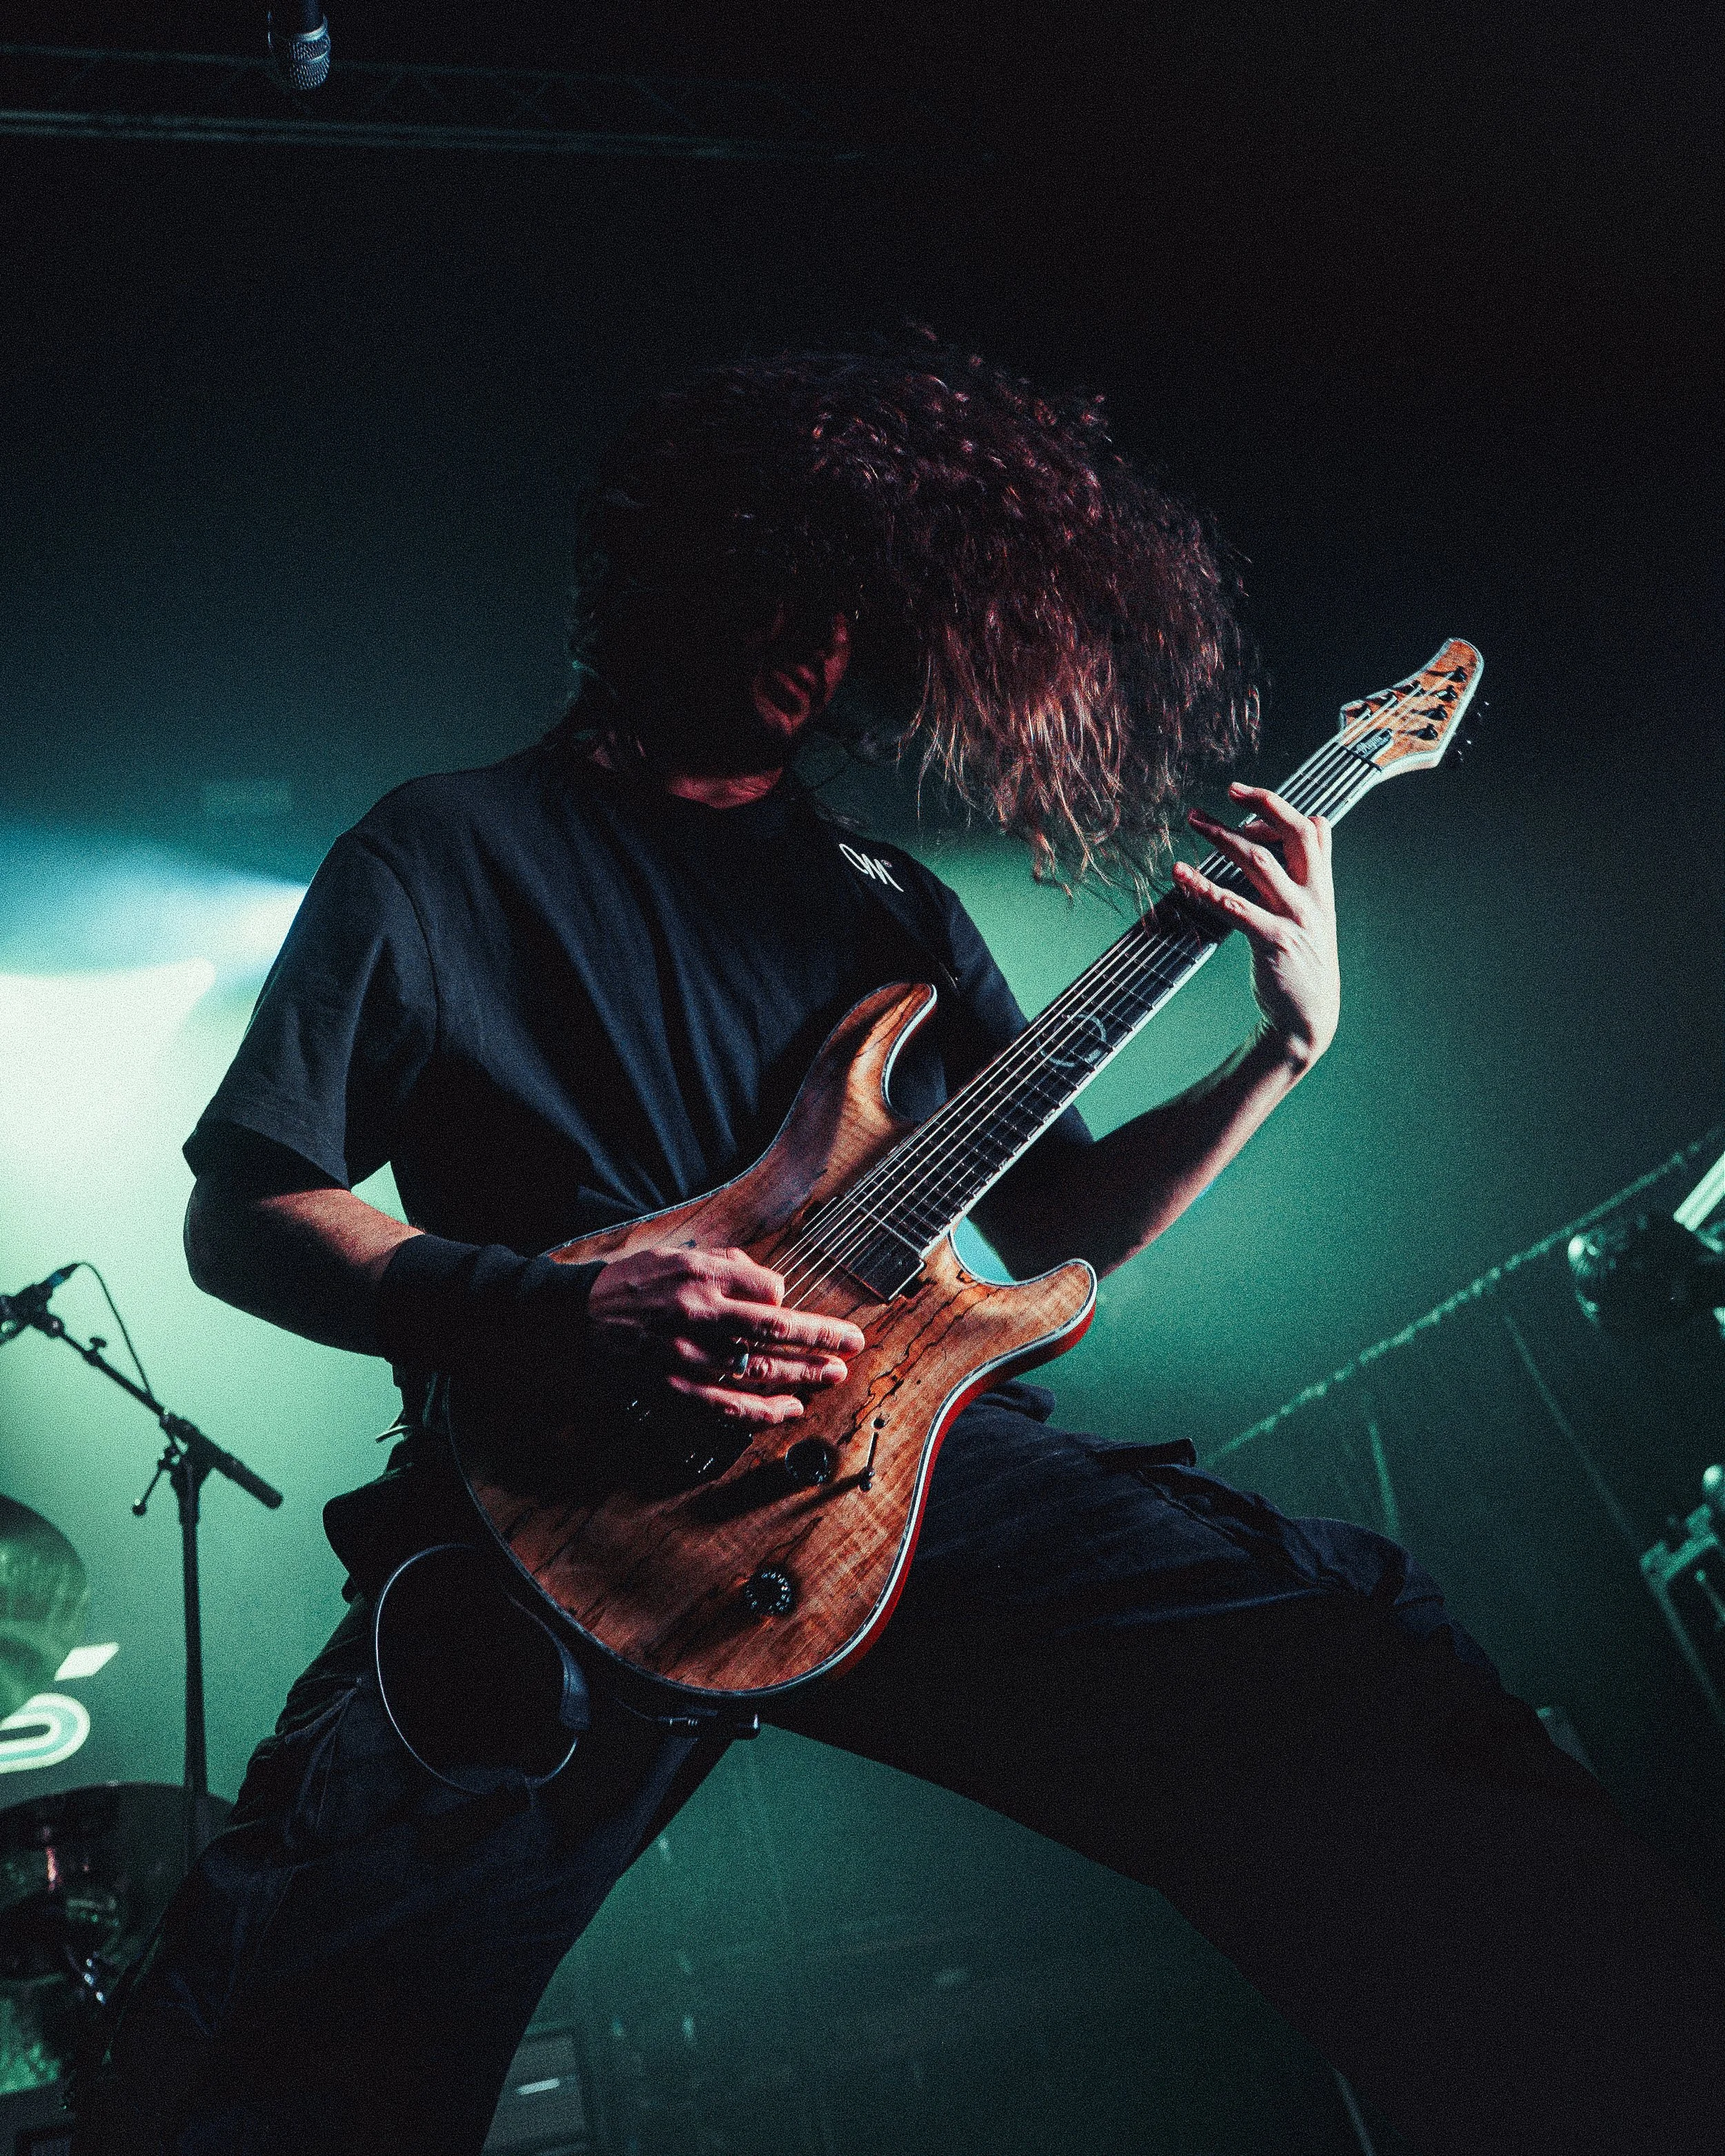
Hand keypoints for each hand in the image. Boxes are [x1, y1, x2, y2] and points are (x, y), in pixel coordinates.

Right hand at [587, 1245, 864, 1428]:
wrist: (571, 1320)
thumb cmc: (627, 1285)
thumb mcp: (674, 1254)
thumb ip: (724, 1263)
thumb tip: (769, 1284)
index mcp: (701, 1276)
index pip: (769, 1289)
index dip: (787, 1300)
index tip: (789, 1307)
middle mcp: (699, 1314)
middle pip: (776, 1330)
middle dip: (821, 1338)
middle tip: (852, 1343)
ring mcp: (688, 1356)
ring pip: (760, 1370)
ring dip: (803, 1375)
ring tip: (832, 1374)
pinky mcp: (675, 1388)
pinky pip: (729, 1406)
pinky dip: (764, 1411)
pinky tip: (790, 1410)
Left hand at [1175, 783, 1339, 1067]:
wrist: (1307, 1018)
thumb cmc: (1302, 961)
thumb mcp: (1315, 912)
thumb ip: (1312, 872)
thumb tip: (1317, 823)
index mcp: (1323, 887)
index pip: (1312, 830)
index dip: (1279, 809)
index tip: (1243, 798)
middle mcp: (1313, 897)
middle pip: (1293, 833)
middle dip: (1260, 804)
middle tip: (1227, 789)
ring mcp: (1296, 918)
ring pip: (1259, 862)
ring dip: (1222, 837)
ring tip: (1194, 821)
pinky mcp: (1274, 941)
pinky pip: (1234, 906)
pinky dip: (1204, 886)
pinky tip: (1180, 874)